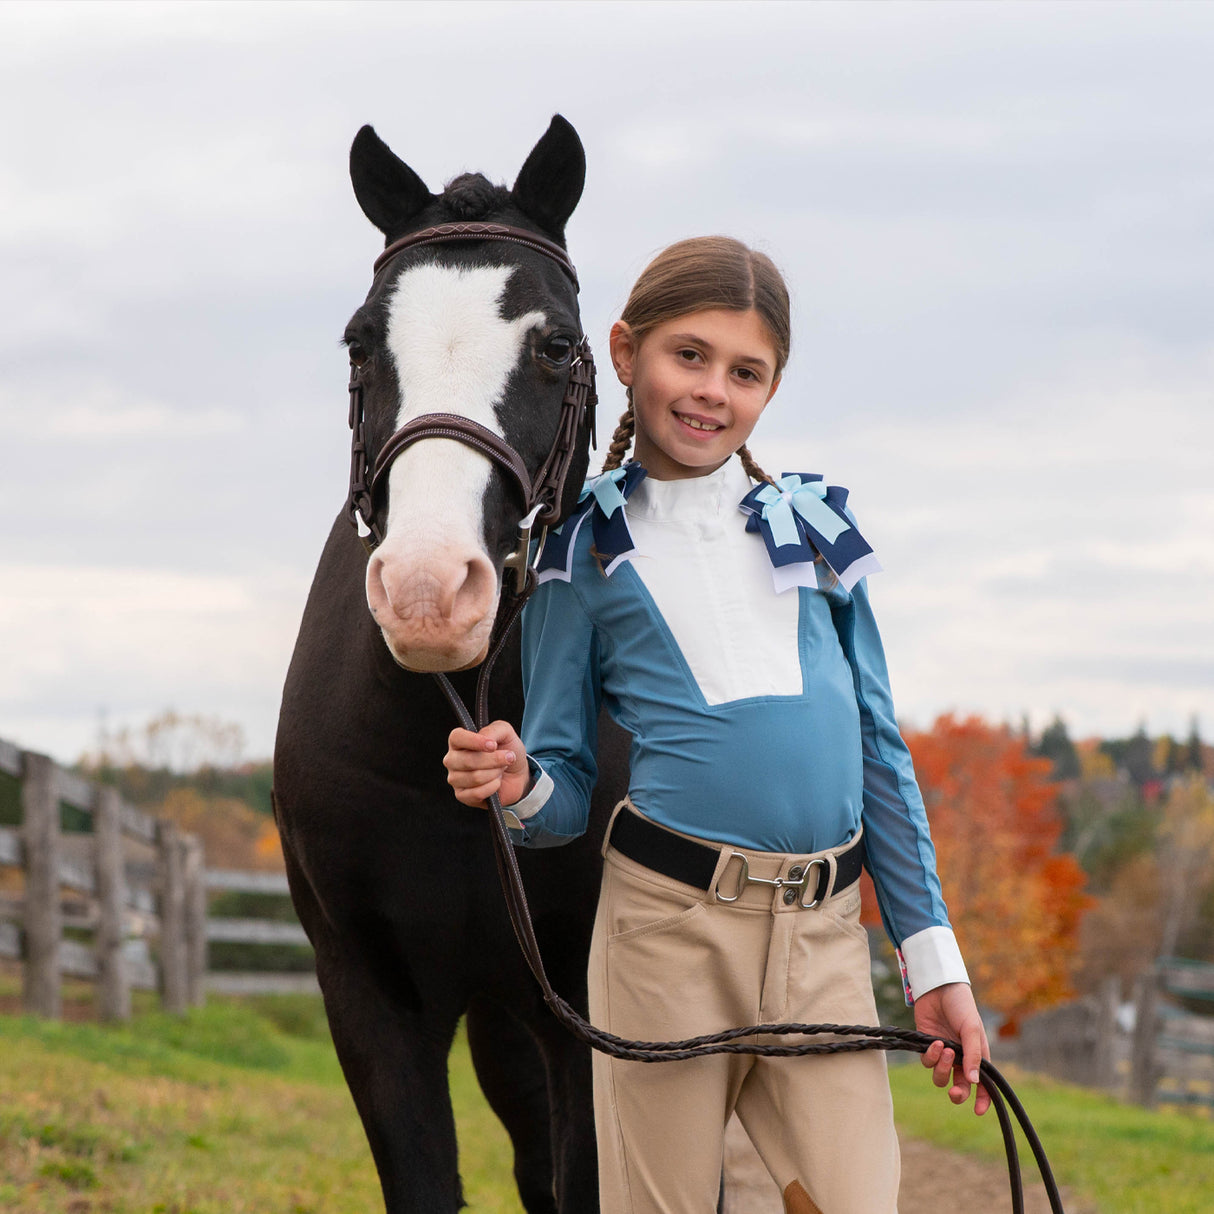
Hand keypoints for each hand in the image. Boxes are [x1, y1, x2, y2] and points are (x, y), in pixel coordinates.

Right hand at [443, 722, 530, 808]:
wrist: (517, 775)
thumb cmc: (507, 750)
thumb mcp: (505, 733)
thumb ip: (494, 730)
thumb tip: (486, 739)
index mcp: (459, 741)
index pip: (456, 737)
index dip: (474, 741)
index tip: (493, 745)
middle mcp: (453, 760)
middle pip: (468, 760)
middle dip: (494, 760)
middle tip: (508, 757)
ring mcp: (455, 779)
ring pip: (475, 777)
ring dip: (495, 773)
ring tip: (501, 770)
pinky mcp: (462, 796)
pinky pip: (476, 793)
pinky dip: (493, 787)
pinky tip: (497, 782)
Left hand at [913, 982, 990, 1115]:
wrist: (939, 988)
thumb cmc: (961, 1007)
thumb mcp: (971, 1030)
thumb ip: (972, 1055)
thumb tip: (975, 1083)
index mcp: (978, 1056)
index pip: (983, 1084)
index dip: (983, 1100)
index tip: (979, 1111)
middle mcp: (961, 1058)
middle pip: (960, 1086)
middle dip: (958, 1093)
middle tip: (955, 1090)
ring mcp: (943, 1053)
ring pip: (941, 1077)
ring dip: (942, 1069)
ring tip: (945, 1049)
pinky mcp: (927, 1046)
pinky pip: (927, 1062)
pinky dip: (930, 1056)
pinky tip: (935, 1042)